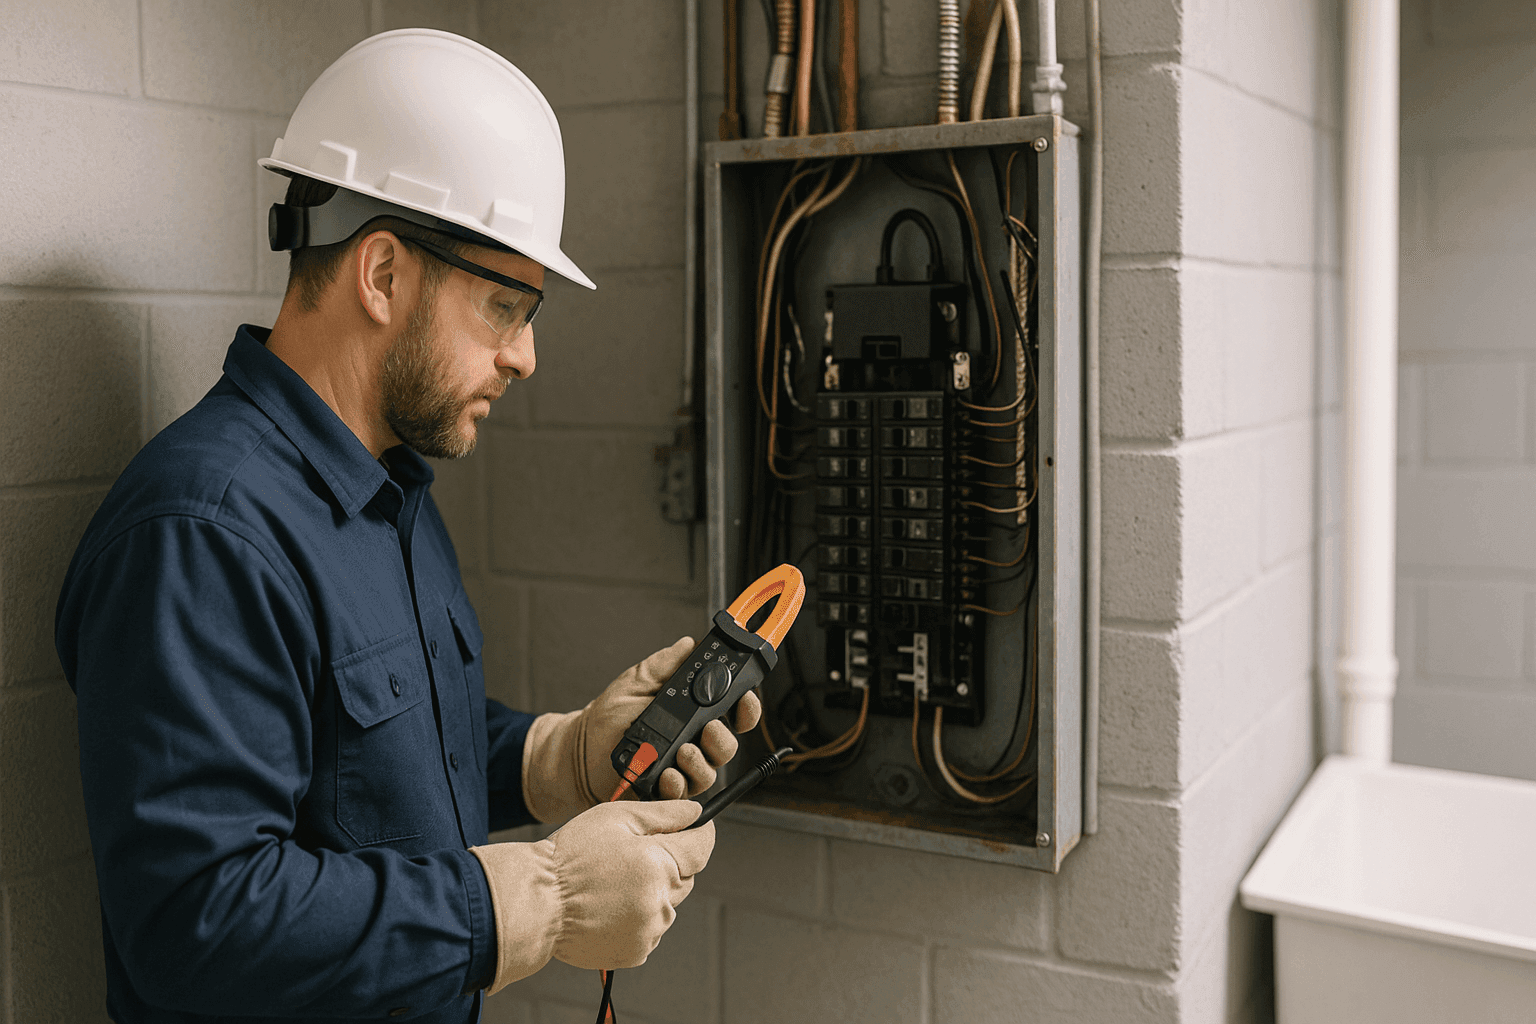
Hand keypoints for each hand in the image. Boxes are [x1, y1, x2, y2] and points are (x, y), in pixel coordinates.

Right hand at [470, 799, 713, 989]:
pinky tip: (610, 904)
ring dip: (653, 890)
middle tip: (631, 854)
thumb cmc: (569, 858)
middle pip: (687, 876)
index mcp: (659, 865)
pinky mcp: (636, 951)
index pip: (702, 848)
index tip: (694, 827)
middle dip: (669, 862)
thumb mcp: (616, 818)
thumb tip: (694, 812)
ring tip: (613, 882)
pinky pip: (651, 927)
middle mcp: (660, 903)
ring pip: (668, 903)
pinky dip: (638, 915)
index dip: (700, 833)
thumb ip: (663, 814)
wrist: (536, 903)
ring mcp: (650, 931)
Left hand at [522, 636, 762, 822]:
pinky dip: (678, 785)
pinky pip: (682, 795)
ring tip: (683, 752)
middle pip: (727, 745)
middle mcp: (693, 742)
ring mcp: (680, 768)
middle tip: (709, 729)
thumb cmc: (607, 716)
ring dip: (701, 762)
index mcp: (693, 715)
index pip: (733, 713)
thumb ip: (664, 663)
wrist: (579, 750)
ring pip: (710, 772)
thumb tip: (688, 644)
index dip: (746, 708)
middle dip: (723, 738)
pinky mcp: (664, 790)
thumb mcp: (636, 681)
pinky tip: (668, 774)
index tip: (743, 700)